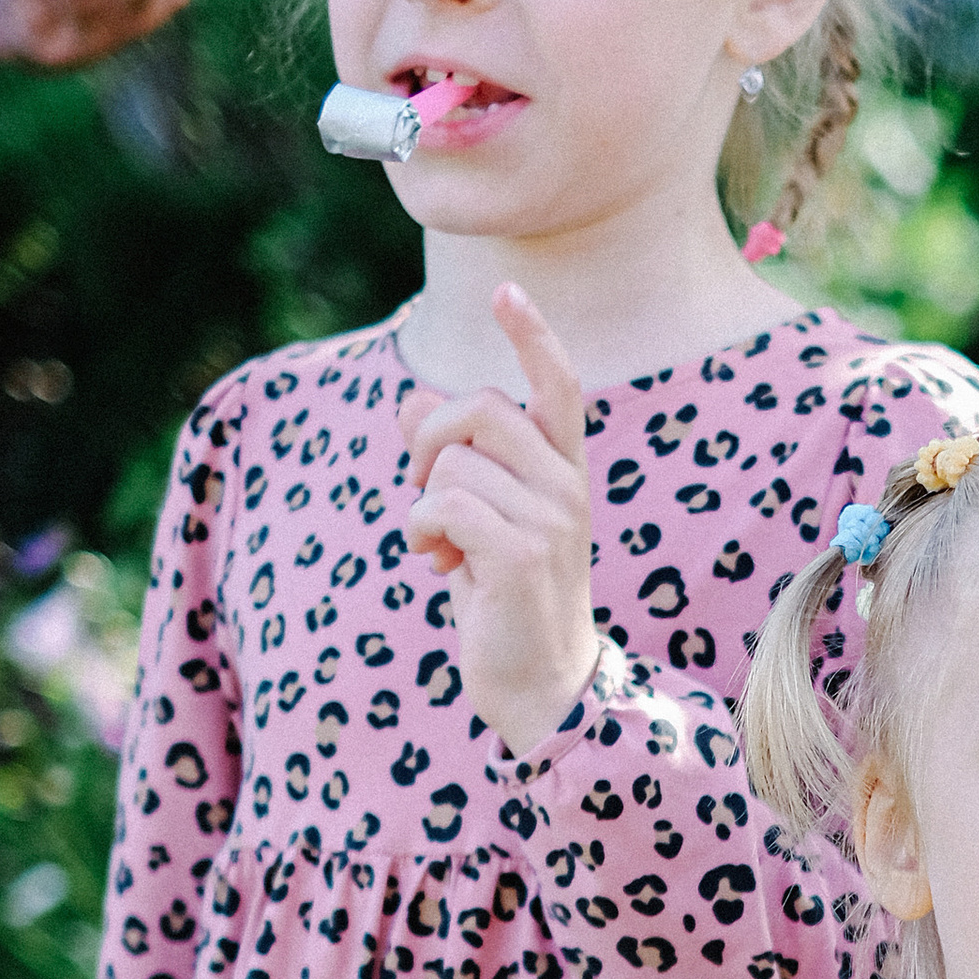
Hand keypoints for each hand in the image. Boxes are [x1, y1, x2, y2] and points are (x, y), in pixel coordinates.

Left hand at [401, 285, 601, 760]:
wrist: (542, 689)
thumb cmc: (506, 604)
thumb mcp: (475, 524)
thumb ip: (451, 461)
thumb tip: (411, 397)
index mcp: (563, 474)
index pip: (557, 387)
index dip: (532, 336)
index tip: (505, 289)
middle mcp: (567, 487)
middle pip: (476, 410)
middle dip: (427, 443)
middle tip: (424, 497)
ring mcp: (551, 519)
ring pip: (451, 462)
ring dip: (422, 505)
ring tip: (439, 551)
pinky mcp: (523, 553)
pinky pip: (443, 504)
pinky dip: (420, 532)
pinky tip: (436, 566)